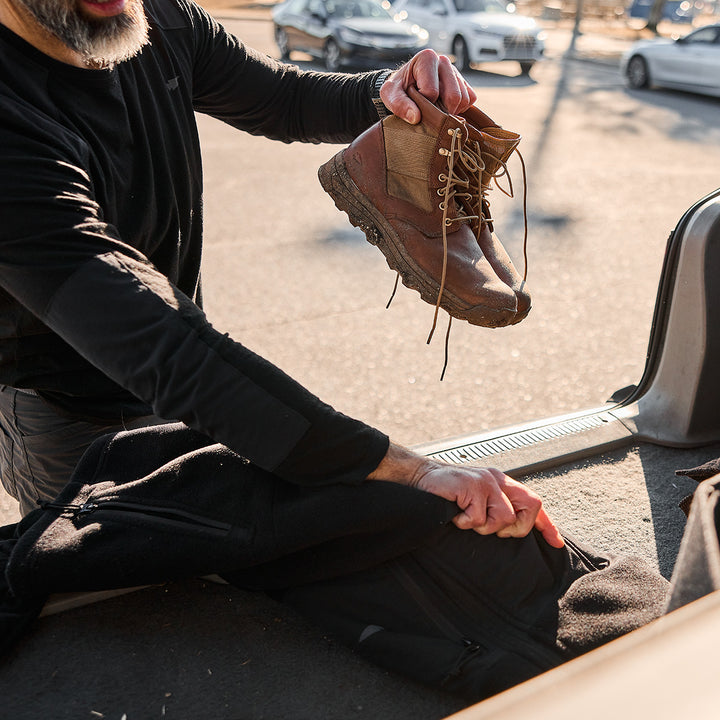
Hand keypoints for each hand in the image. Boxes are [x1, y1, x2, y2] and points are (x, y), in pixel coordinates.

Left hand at [379, 48, 476, 123]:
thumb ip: (398, 104)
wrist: (405, 86)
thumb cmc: (398, 89)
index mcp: (426, 58)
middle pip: (453, 96)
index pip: (432, 92)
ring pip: (464, 99)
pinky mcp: (463, 81)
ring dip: (451, 111)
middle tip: (428, 113)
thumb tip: (416, 117)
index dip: (423, 104)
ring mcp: (455, 71)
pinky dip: (460, 109)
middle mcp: (444, 61)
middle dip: (441, 111)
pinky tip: (445, 107)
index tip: (414, 103)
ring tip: (435, 109)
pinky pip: (470, 99)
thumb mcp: (389, 95)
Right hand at [413, 462, 563, 547]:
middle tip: (487, 526)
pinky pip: (477, 519)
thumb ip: (495, 506)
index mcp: (501, 481)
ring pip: (503, 519)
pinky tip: (454, 512)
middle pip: (529, 508)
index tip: (556, 542)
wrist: (419, 478)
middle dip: (513, 528)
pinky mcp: (472, 486)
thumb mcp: (476, 498)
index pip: (533, 501)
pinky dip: (464, 522)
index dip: (546, 524)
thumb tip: (513, 527)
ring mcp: (485, 482)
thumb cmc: (446, 492)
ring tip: (465, 516)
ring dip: (482, 526)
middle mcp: (497, 479)